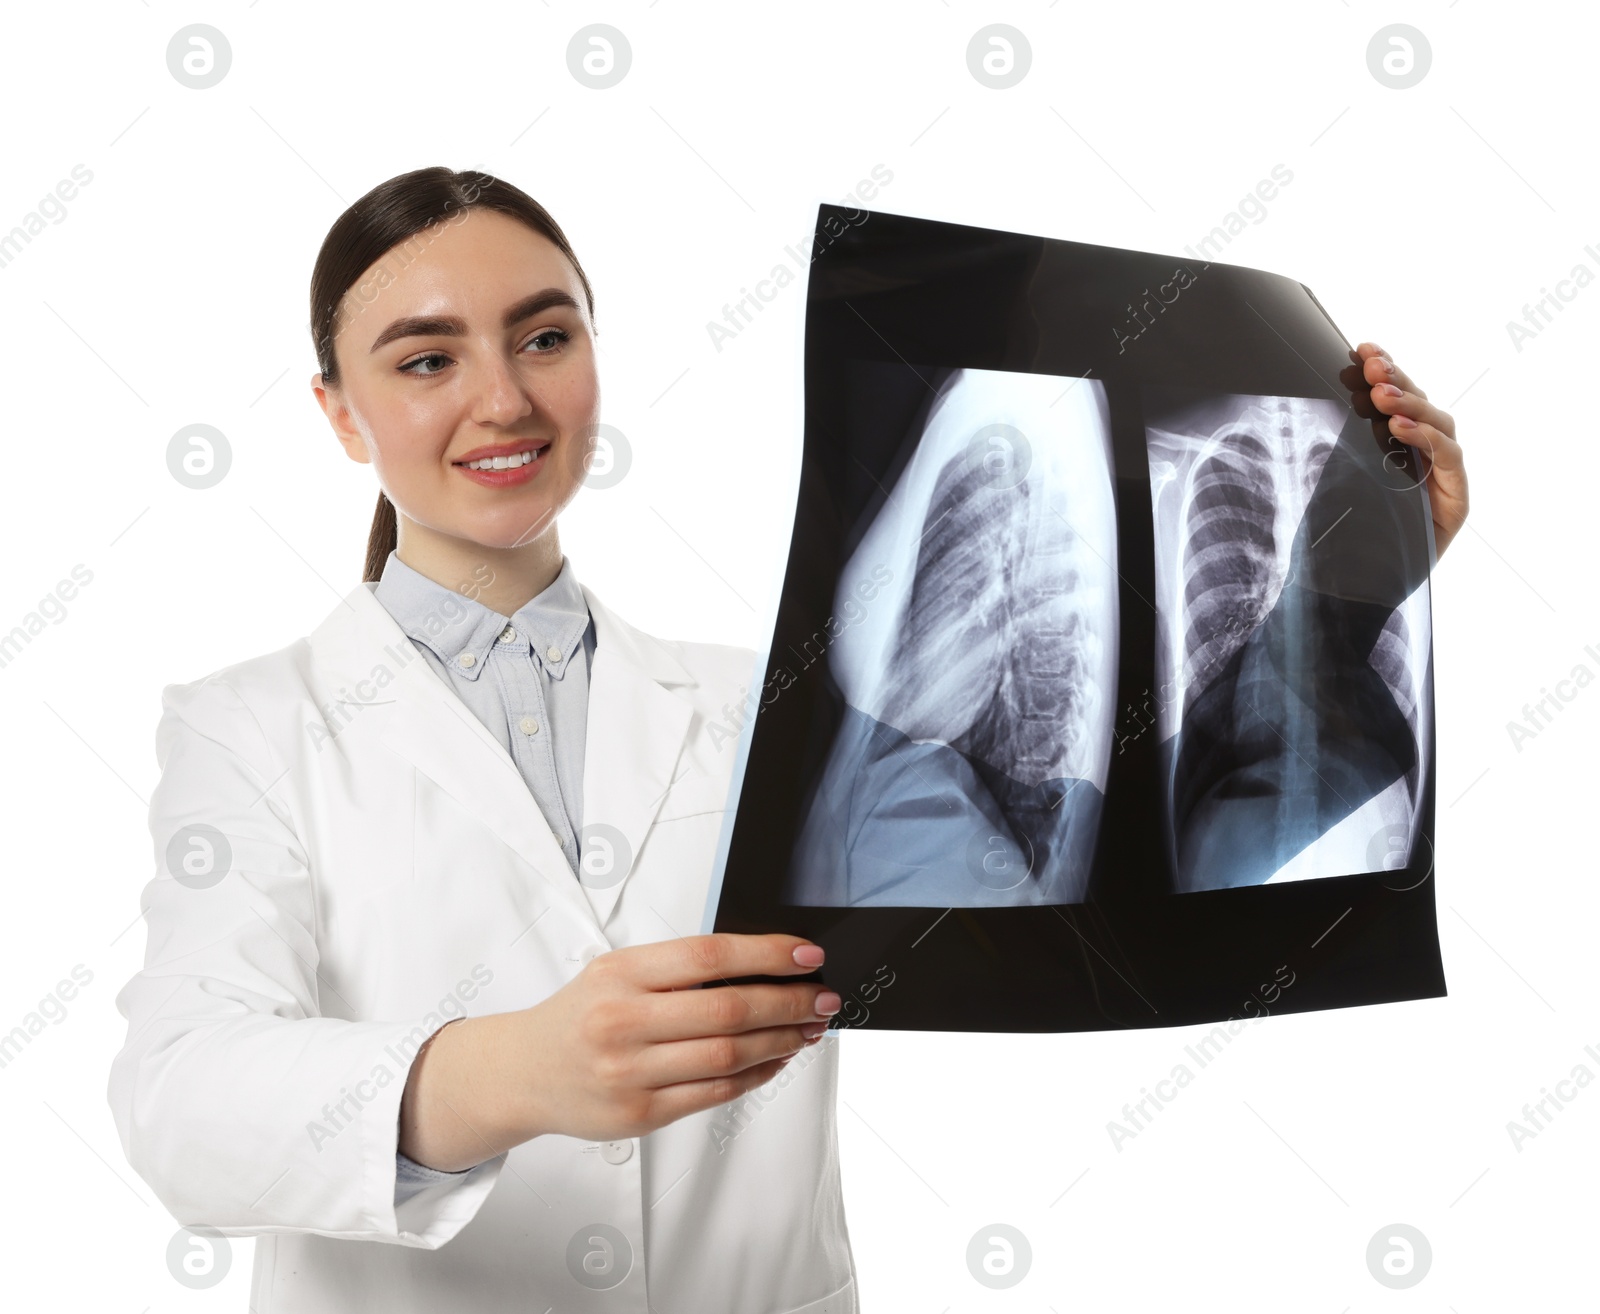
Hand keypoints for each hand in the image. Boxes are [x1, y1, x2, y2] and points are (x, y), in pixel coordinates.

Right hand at [513, 933, 837, 1144]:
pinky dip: (755, 1074)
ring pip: (728, 1055)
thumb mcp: (616, 972)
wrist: (524, 1072)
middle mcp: (622, 1022)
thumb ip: (678, 969)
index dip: (767, 954)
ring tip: (807, 1027)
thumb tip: (763, 967)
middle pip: (728, 1010)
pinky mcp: (639, 1115)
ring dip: (781, 1041)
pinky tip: (775, 1059)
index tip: (807, 955)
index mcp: (620, 974)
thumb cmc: (581, 1014)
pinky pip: (714, 1093)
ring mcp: (630, 1073)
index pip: (709, 956)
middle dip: (788, 1002)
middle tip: (823, 997)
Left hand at [1346, 342, 1468, 557]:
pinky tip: (1398, 427)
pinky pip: (1449, 459)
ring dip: (1411, 404)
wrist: (1342, 590)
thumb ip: (1337, 439)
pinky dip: (1426, 439)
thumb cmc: (1330, 537)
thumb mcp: (1327, 477)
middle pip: (1420, 405)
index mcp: (1391, 448)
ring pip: (1439, 425)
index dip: (1385, 368)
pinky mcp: (1454, 501)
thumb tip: (1325, 392)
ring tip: (1382, 394)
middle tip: (1372, 363)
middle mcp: (1420, 459)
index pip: (1395, 399)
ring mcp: (1440, 479)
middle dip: (1397, 379)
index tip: (1363, 346)